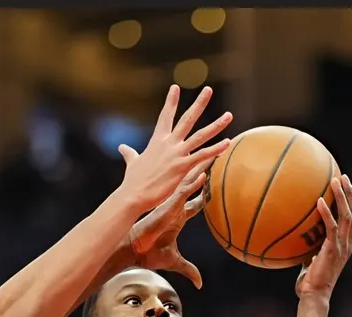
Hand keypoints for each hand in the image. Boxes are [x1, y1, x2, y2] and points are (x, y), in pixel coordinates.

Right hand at [119, 85, 231, 214]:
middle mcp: (168, 144)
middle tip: (208, 90)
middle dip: (198, 104)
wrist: (134, 194)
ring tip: (229, 116)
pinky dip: (215, 149)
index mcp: (157, 141)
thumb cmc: (133, 181)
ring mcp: (176, 154)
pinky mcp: (182, 167)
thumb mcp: (132, 163)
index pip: (165, 116)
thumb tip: (122, 147)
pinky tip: (227, 142)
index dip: (170, 101)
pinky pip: (202, 155)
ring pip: (200, 136)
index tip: (175, 87)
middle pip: (187, 119)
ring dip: (216, 125)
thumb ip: (129, 153)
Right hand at [127, 162, 209, 288]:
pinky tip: (203, 174)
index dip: (204, 194)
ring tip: (214, 155)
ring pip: (189, 184)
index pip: (194, 202)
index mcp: (176, 217)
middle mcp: (175, 207)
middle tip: (215, 158)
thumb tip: (200, 284)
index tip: (213, 185)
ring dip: (201, 170)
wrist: (133, 250)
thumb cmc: (149, 254)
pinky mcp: (167, 207)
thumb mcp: (175, 262)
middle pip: (193, 186)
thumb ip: (189, 270)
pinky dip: (192, 184)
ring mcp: (171, 205)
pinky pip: (182, 192)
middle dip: (203, 172)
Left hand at [295, 175, 351, 299]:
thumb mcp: (310, 261)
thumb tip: (296, 238)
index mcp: (346, 244)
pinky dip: (326, 212)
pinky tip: (319, 201)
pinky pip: (331, 227)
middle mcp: (348, 243)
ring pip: (347, 216)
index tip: (346, 186)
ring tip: (335, 180)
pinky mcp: (332, 250)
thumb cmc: (310, 282)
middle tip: (343, 177)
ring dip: (342, 196)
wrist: (313, 296)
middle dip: (351, 193)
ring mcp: (342, 246)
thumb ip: (309, 248)